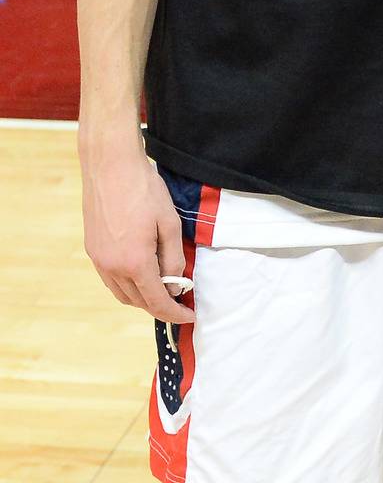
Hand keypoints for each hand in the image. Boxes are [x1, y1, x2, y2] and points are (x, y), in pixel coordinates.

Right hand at [81, 141, 194, 322]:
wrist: (110, 166)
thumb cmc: (144, 190)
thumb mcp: (170, 223)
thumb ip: (174, 257)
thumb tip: (175, 284)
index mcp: (135, 263)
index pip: (157, 302)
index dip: (175, 313)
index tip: (189, 316)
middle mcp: (113, 267)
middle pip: (138, 301)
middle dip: (160, 305)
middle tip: (180, 299)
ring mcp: (99, 260)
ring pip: (122, 294)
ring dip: (142, 297)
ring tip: (163, 287)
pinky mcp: (92, 250)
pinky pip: (110, 279)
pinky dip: (127, 284)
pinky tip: (141, 272)